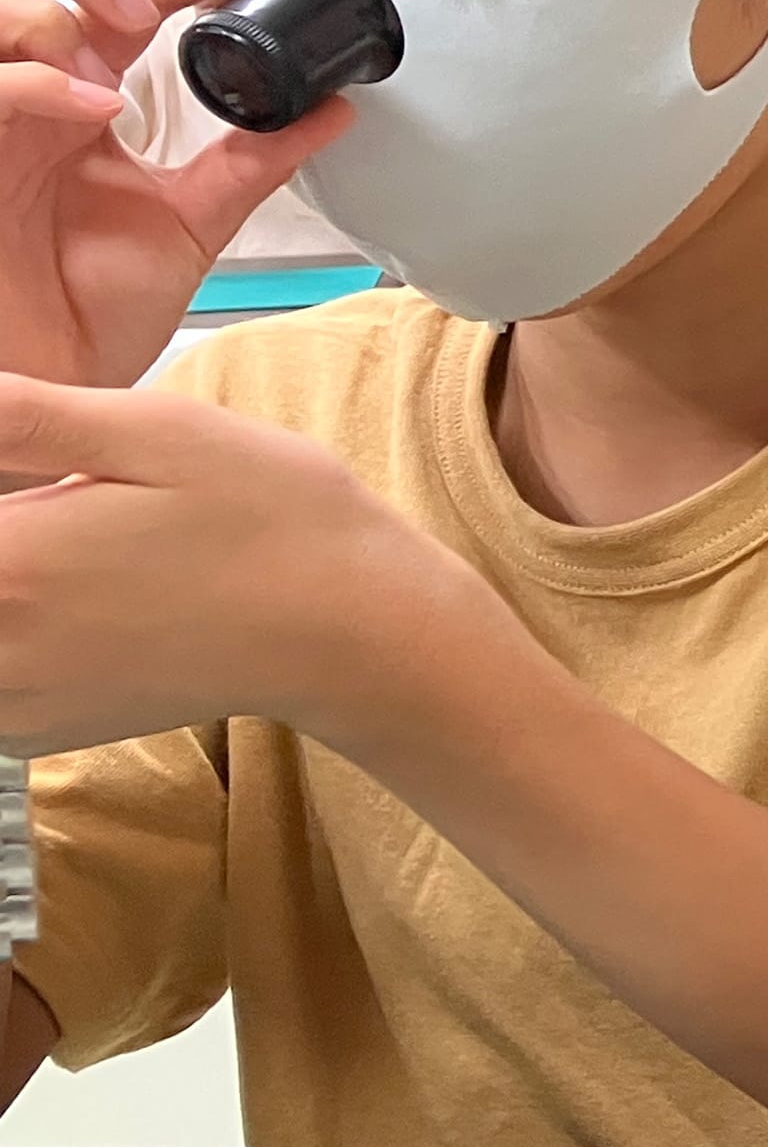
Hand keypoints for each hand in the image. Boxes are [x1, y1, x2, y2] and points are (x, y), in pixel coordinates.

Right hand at [0, 0, 353, 389]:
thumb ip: (251, 162)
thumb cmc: (87, 319)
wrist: (47, 395)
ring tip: (110, 80)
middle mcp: (28, 95)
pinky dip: (40, 83)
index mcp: (81, 99)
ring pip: (2, 4)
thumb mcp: (188, 226)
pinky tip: (92, 113)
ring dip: (64, 19)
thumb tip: (334, 110)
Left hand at [0, 378, 485, 754]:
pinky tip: (51, 595)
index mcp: (7, 564)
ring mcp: (11, 701)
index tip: (28, 485)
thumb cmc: (272, 520)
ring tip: (57, 544)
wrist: (353, 631)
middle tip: (43, 501)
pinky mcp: (34, 730)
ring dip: (0, 586)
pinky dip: (2, 634)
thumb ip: (23, 416)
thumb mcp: (155, 431)